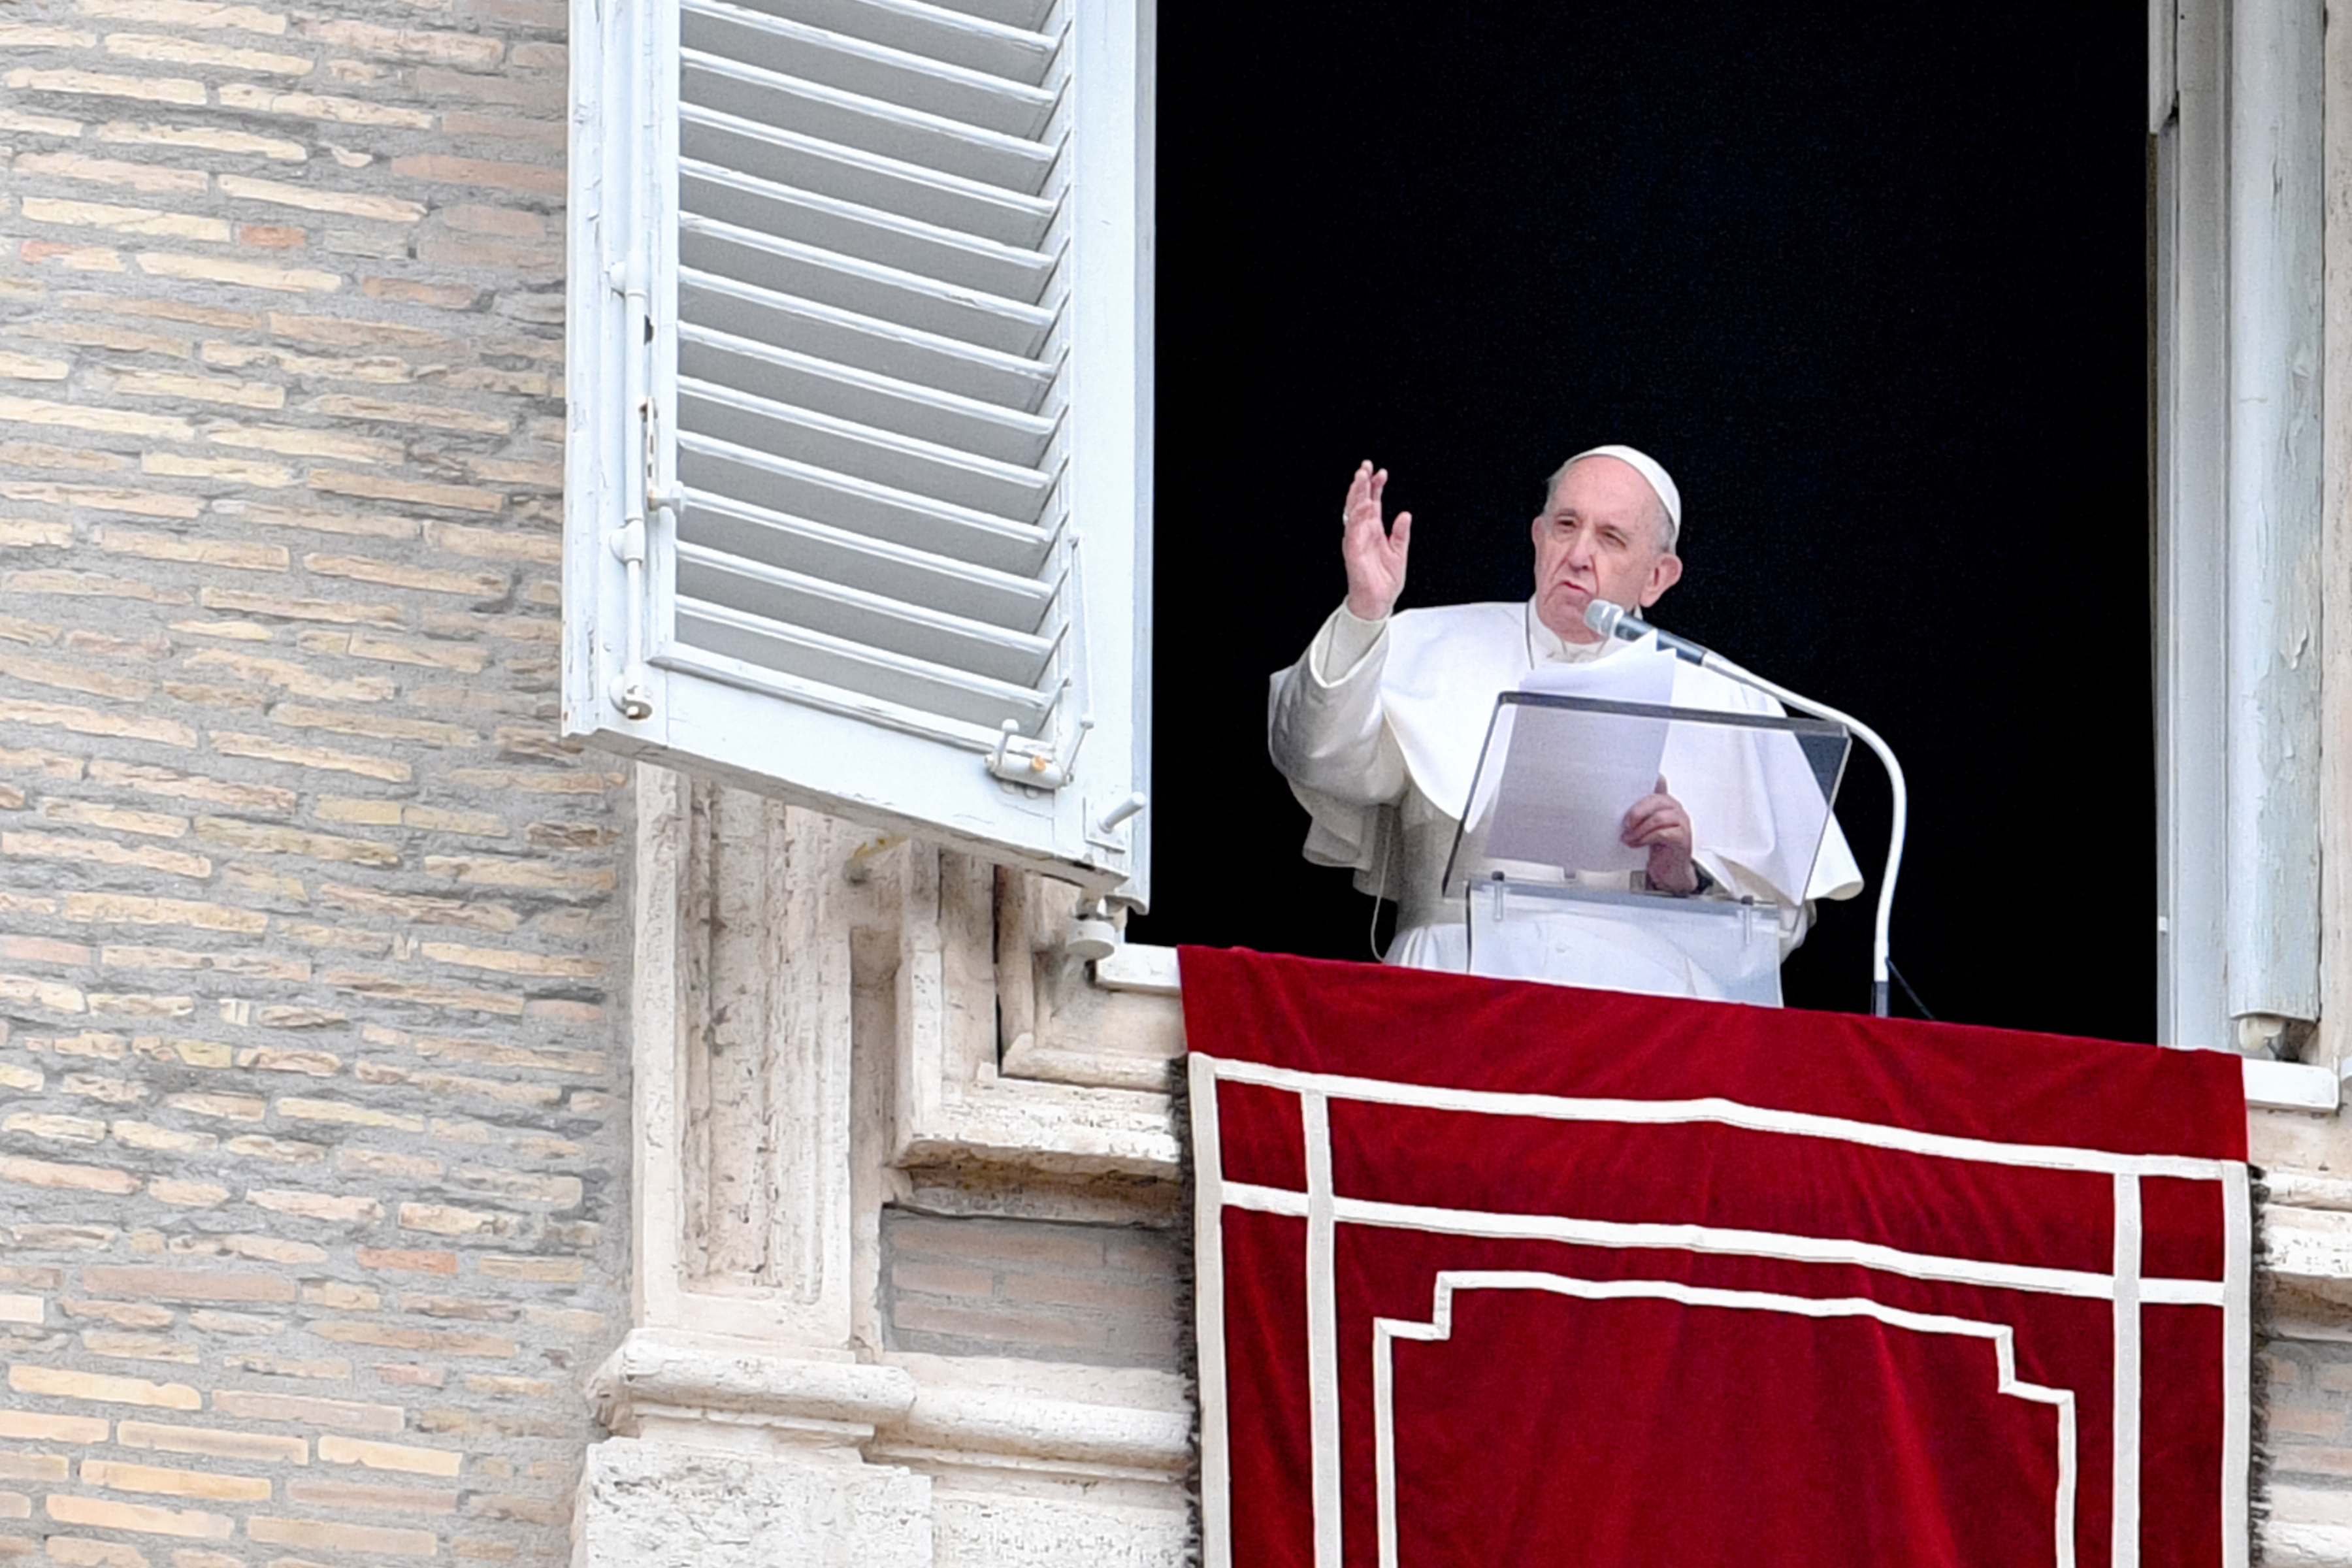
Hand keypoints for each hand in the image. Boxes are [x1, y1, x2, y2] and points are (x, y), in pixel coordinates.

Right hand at [1340, 459, 1409, 620]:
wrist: (1378, 602)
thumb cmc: (1384, 580)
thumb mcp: (1399, 552)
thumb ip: (1401, 533)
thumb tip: (1405, 515)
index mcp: (1374, 531)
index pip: (1372, 503)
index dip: (1375, 487)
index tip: (1380, 472)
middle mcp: (1363, 533)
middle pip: (1360, 502)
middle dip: (1362, 484)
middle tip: (1365, 467)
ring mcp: (1357, 540)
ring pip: (1353, 512)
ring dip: (1356, 495)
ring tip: (1360, 478)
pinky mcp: (1354, 551)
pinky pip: (1353, 531)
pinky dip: (1356, 517)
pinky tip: (1361, 504)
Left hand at [1621, 775, 1695, 892]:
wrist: (1670, 871)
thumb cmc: (1656, 847)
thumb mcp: (1644, 827)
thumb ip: (1637, 816)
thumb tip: (1614, 809)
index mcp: (1666, 802)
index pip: (1659, 783)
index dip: (1650, 780)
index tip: (1633, 784)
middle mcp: (1676, 808)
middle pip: (1656, 800)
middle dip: (1637, 812)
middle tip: (1625, 824)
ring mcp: (1682, 822)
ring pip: (1658, 818)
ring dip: (1639, 829)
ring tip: (1628, 838)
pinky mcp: (1683, 838)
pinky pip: (1662, 833)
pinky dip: (1646, 838)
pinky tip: (1637, 843)